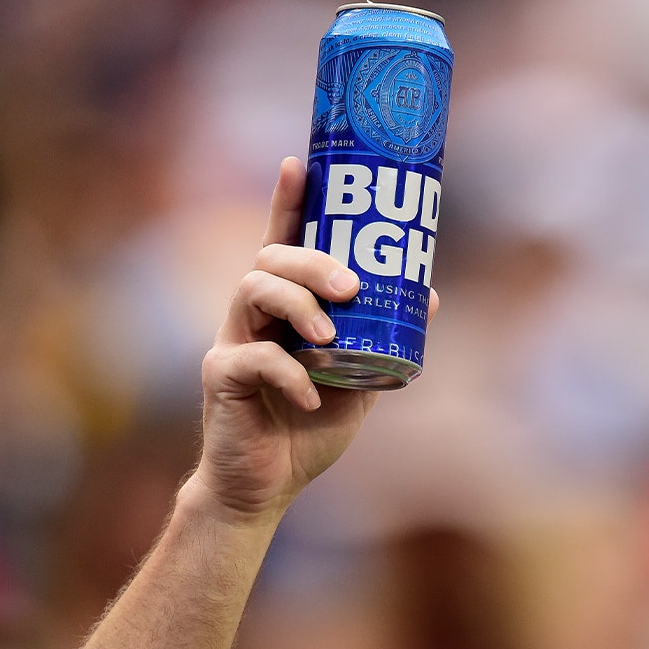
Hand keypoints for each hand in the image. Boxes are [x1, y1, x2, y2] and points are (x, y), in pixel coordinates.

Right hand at [190, 156, 436, 522]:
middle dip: (312, 262)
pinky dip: (289, 375)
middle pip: (270, 258)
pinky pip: (252, 359)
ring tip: (330, 337)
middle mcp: (253, 315)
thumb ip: (382, 338)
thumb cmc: (310, 428)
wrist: (268, 486)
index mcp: (285, 308)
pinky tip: (313, 398)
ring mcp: (233, 342)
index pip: (283, 240)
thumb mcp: (360, 380)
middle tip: (350, 287)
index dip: (289, 200)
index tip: (299, 162)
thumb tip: (427, 295)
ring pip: (251, 290)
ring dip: (298, 306)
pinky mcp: (221, 378)